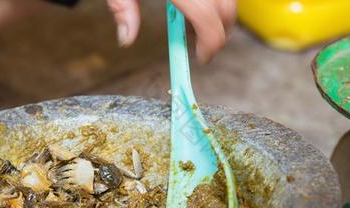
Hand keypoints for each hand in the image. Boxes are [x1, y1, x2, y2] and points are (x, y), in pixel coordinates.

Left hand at [107, 0, 235, 62]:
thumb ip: (123, 8)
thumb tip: (126, 39)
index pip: (207, 18)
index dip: (211, 43)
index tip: (203, 59)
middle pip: (226, 9)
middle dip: (220, 32)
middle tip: (203, 48)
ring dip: (221, 15)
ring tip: (198, 27)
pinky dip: (217, 1)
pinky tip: (198, 6)